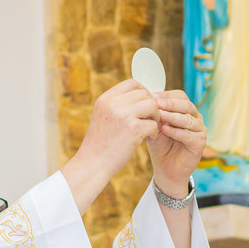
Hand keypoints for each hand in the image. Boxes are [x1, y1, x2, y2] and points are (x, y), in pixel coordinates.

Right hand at [60, 79, 160, 213]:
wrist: (93, 164)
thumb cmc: (100, 143)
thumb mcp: (103, 117)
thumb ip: (117, 105)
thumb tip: (140, 95)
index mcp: (106, 99)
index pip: (132, 83)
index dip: (143, 91)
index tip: (145, 104)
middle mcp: (114, 103)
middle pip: (144, 94)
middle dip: (151, 105)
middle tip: (150, 118)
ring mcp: (124, 115)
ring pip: (152, 106)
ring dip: (155, 116)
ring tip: (150, 127)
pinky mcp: (134, 129)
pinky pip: (153, 123)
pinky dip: (154, 131)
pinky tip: (149, 138)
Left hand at [146, 90, 205, 196]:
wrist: (165, 168)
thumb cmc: (160, 146)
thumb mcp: (155, 126)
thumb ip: (155, 114)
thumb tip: (147, 99)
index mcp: (185, 110)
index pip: (180, 96)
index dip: (167, 95)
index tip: (152, 95)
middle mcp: (195, 117)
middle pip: (186, 104)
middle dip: (170, 104)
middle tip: (156, 103)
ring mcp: (199, 129)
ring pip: (188, 118)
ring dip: (173, 116)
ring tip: (160, 115)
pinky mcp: (200, 143)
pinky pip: (189, 134)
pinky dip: (176, 131)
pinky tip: (165, 129)